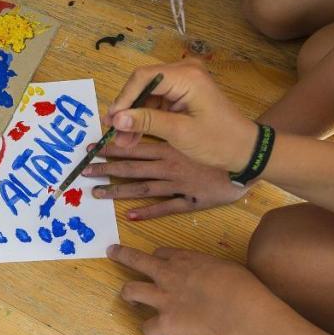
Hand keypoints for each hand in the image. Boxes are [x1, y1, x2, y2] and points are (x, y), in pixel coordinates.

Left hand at [83, 141, 248, 218]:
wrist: (249, 160)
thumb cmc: (222, 140)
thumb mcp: (193, 128)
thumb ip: (169, 125)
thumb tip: (144, 117)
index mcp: (169, 148)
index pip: (133, 148)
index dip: (110, 149)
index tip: (90, 150)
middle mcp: (169, 167)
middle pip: (132, 169)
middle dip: (106, 170)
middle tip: (84, 172)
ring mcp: (179, 185)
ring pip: (142, 189)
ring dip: (118, 192)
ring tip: (96, 193)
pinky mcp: (191, 201)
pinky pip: (167, 208)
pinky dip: (149, 212)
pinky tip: (131, 217)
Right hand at [107, 60, 260, 172]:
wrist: (245, 149)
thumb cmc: (218, 141)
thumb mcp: (179, 133)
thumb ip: (146, 122)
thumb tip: (116, 118)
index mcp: (187, 76)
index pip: (143, 78)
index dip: (123, 98)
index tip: (111, 120)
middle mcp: (185, 72)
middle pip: (143, 85)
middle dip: (128, 110)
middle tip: (114, 133)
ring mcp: (185, 82)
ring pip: (148, 96)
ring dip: (134, 117)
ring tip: (123, 141)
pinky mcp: (184, 93)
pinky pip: (158, 102)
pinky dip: (146, 119)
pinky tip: (135, 136)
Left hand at [110, 244, 266, 334]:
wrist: (239, 310)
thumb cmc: (241, 285)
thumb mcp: (225, 266)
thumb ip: (210, 270)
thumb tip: (213, 277)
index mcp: (185, 259)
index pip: (162, 253)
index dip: (159, 257)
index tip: (160, 261)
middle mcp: (168, 275)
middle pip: (136, 260)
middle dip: (122, 255)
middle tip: (112, 252)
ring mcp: (163, 299)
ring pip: (130, 290)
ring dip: (128, 294)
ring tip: (130, 298)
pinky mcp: (165, 322)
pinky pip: (148, 328)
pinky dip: (152, 332)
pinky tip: (157, 334)